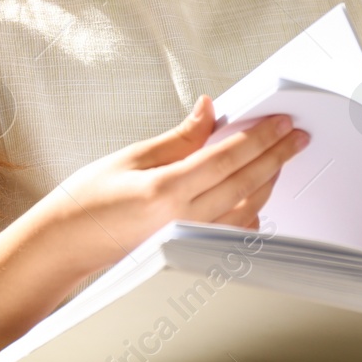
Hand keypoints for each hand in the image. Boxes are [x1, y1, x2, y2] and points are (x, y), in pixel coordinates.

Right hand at [42, 94, 308, 273]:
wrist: (64, 246)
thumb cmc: (87, 201)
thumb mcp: (131, 157)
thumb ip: (179, 137)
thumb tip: (210, 110)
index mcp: (165, 192)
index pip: (227, 159)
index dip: (260, 138)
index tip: (282, 122)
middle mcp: (182, 221)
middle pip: (245, 184)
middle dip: (276, 157)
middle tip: (296, 136)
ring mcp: (187, 241)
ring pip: (246, 210)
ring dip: (267, 182)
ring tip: (280, 158)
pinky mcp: (187, 251)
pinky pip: (232, 232)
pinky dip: (251, 210)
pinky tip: (255, 193)